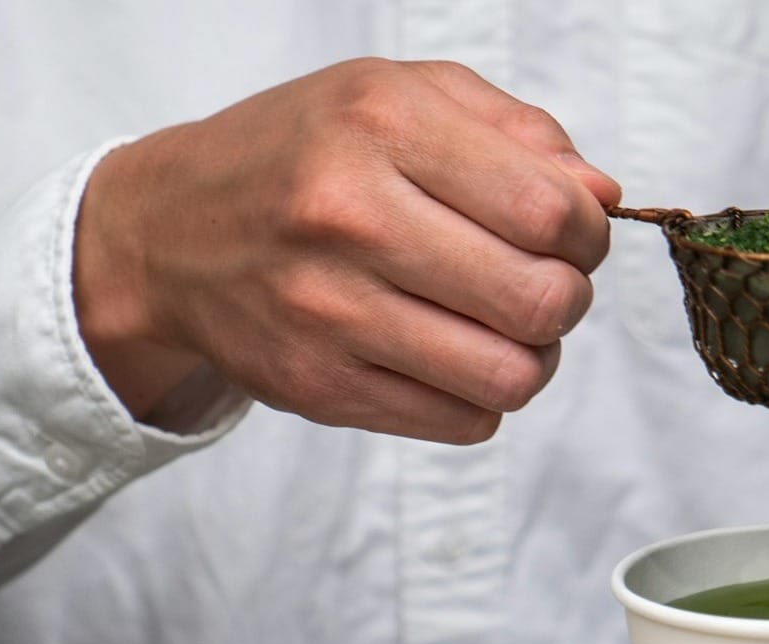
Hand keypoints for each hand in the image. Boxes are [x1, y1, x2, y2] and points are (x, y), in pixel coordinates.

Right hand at [72, 59, 620, 440]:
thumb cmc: (304, 154)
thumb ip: (517, 133)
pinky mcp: (321, 389)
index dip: (587, 233)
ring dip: (534, 357)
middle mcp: (349, 219)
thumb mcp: (401, 96)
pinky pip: (464, 423)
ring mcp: (330, 314)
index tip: (571, 233)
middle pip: (540, 301)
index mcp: (381, 127)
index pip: (548, 211)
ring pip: (512, 377)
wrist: (167, 233)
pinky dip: (481, 396)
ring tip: (502, 325)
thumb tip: (600, 200)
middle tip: (541, 281)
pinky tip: (451, 355)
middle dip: (567, 297)